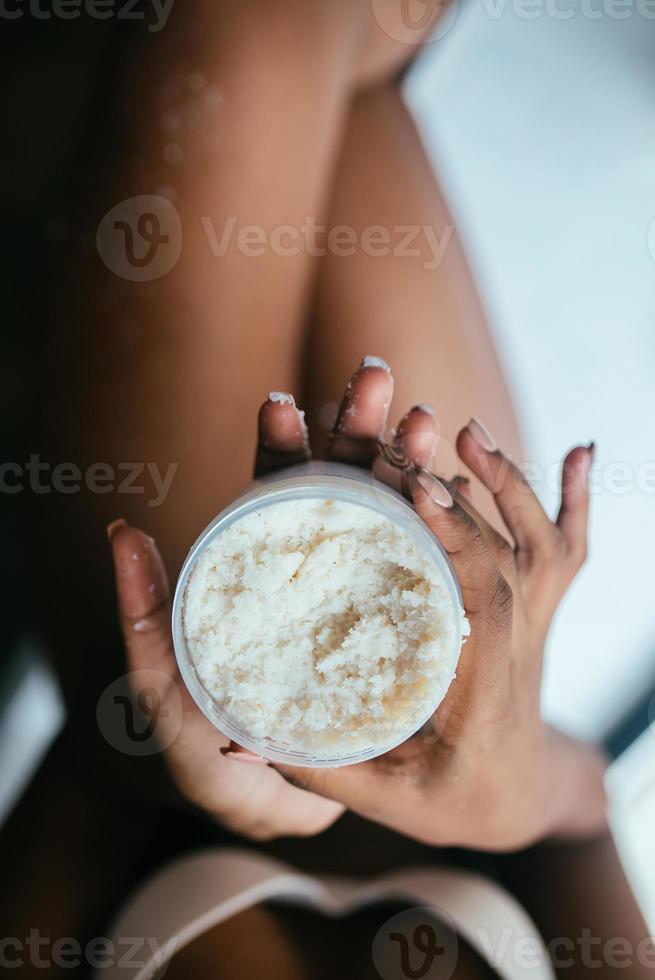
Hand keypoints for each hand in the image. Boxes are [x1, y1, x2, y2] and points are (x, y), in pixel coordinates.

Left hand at [108, 356, 402, 839]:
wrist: (295, 814)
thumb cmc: (224, 768)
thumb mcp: (173, 703)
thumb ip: (148, 629)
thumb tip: (124, 532)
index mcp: (255, 578)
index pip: (265, 496)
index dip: (278, 446)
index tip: (285, 404)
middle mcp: (308, 572)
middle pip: (333, 484)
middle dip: (354, 427)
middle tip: (378, 377)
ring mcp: (356, 592)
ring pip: (385, 511)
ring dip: (408, 457)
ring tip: (431, 418)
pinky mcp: (395, 622)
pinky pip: (421, 564)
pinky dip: (438, 520)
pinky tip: (459, 484)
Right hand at [269, 415, 607, 850]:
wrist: (514, 797)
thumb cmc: (449, 799)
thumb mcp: (387, 797)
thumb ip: (318, 768)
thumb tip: (234, 742)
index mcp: (485, 688)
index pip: (487, 604)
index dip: (462, 543)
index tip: (422, 490)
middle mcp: (519, 646)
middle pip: (508, 559)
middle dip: (465, 497)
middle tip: (410, 441)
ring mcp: (533, 624)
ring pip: (541, 544)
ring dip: (510, 485)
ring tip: (463, 431)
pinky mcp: (532, 611)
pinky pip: (569, 549)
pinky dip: (578, 500)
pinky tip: (581, 452)